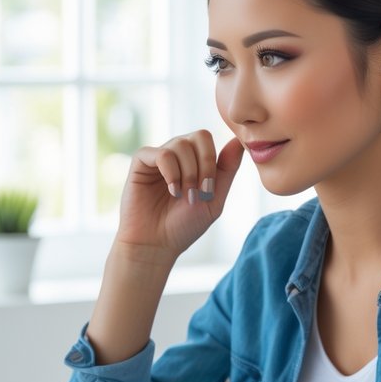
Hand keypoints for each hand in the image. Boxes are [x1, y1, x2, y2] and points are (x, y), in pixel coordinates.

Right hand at [114, 131, 244, 260]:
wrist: (156, 245)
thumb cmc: (183, 226)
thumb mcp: (214, 199)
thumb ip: (227, 169)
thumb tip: (240, 141)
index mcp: (193, 160)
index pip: (208, 140)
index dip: (213, 161)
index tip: (209, 190)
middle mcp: (176, 154)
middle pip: (199, 136)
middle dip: (204, 164)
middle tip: (199, 192)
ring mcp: (158, 157)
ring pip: (180, 144)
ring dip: (188, 172)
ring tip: (183, 195)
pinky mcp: (140, 163)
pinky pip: (162, 154)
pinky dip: (171, 172)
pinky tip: (172, 190)